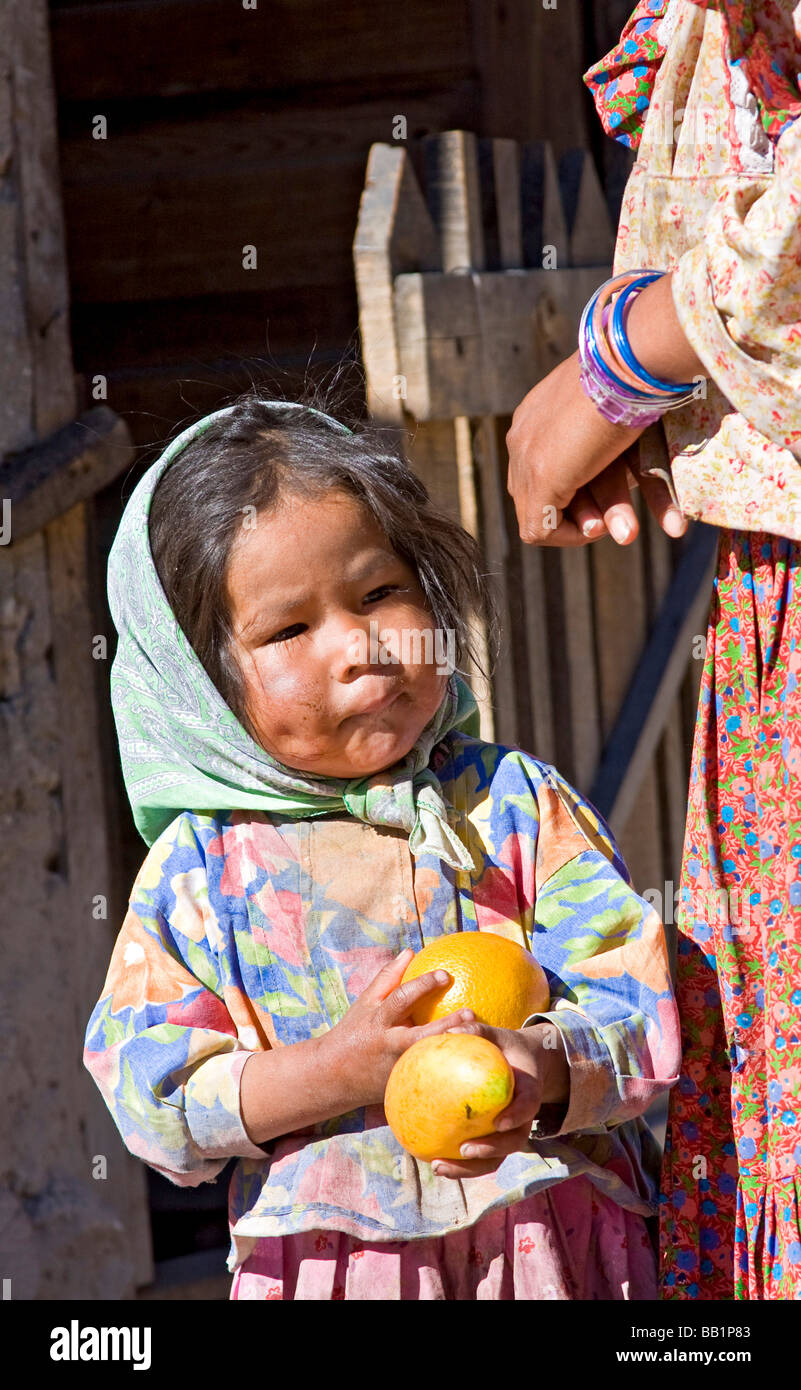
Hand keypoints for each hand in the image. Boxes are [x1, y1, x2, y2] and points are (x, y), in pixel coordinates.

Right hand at [319, 948, 473, 1110]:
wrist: (334, 1076)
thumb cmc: (355, 1031)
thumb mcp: (365, 1003)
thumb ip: (387, 978)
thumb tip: (410, 952)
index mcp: (379, 1021)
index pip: (401, 999)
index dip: (422, 985)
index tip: (445, 975)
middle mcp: (390, 1046)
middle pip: (421, 1036)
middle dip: (447, 1026)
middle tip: (472, 1013)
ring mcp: (398, 1069)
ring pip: (429, 1061)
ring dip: (453, 1051)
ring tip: (479, 1038)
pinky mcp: (403, 1087)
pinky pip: (430, 1078)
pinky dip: (450, 1071)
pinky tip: (473, 1063)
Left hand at [429, 1020, 569, 1179]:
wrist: (524, 1064)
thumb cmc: (505, 1047)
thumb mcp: (496, 1035)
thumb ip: (477, 1031)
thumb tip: (449, 1030)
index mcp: (529, 1092)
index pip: (528, 1106)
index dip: (517, 1116)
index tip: (499, 1122)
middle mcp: (523, 1118)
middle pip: (513, 1143)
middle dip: (490, 1151)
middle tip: (464, 1150)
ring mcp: (510, 1133)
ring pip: (495, 1159)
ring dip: (468, 1169)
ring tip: (438, 1166)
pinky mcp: (495, 1141)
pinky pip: (478, 1156)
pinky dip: (457, 1163)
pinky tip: (430, 1160)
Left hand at [506, 350, 685, 547]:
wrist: (634, 359)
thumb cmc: (639, 378)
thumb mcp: (617, 413)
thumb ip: (609, 444)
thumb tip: (625, 468)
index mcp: (538, 413)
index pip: (543, 466)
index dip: (573, 490)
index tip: (609, 494)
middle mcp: (523, 435)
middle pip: (540, 491)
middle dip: (577, 514)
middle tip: (610, 524)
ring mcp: (527, 457)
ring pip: (540, 512)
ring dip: (580, 529)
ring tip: (620, 532)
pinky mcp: (540, 477)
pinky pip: (538, 529)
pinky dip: (570, 536)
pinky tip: (601, 528)